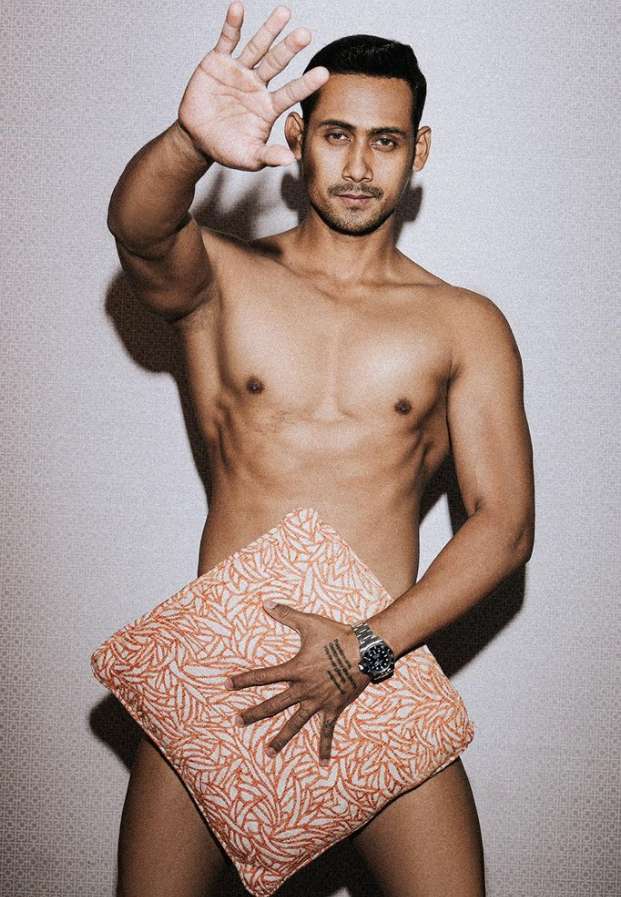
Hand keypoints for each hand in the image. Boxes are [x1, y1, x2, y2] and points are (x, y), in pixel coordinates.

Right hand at [177, 2, 329, 169]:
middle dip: (290, 48)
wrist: (197, 138)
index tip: (323, 73)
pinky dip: (232, 25)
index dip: (306, 83)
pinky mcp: (218, 62)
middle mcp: (258, 85)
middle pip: (277, 63)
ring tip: (284, 13)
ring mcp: (239, 71)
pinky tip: (238, 9)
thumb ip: (269, 156)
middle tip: (305, 34)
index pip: (291, 92)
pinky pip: (227, 41)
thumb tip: (290, 160)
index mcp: (269, 106)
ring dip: (269, 30)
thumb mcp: (249, 157)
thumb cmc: (226, 148)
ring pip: (258, 47)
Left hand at [225, 601, 371, 763]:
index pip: (263, 676)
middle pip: (274, 705)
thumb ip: (286, 614)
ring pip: (295, 723)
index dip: (244, 680)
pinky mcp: (334, 708)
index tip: (227, 685)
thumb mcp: (309, 623)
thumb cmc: (337, 635)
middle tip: (237, 721)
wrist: (365, 650)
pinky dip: (324, 746)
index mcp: (295, 669)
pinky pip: (327, 731)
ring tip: (268, 752)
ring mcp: (318, 701)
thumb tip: (265, 603)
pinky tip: (322, 762)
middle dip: (254, 713)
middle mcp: (304, 689)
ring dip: (281, 738)